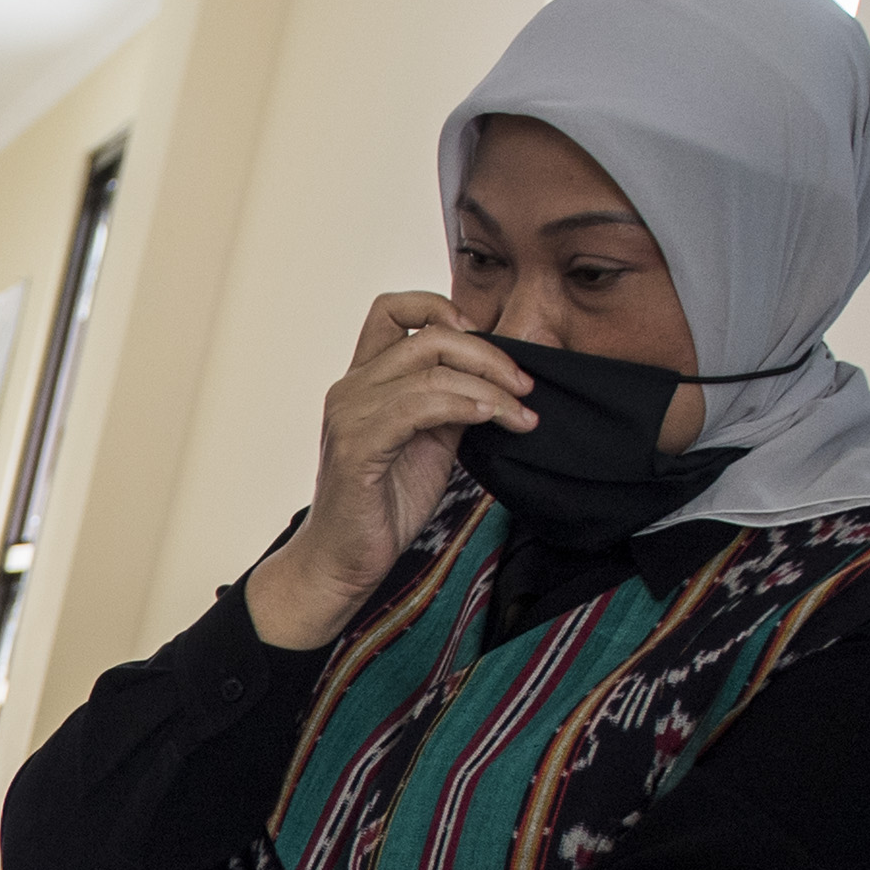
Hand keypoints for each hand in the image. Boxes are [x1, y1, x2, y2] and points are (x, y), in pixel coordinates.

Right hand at [240, 292, 531, 650]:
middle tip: (525, 384)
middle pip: (428, 334)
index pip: (394, 309)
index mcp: (363, 379)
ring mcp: (350, 413)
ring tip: (520, 413)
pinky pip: (421, 406)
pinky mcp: (357, 444)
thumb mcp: (429, 443)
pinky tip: (493, 421)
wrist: (345, 562)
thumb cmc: (384, 506)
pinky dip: (467, 406)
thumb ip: (450, 404)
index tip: (484, 338)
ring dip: (489, 386)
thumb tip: (494, 378)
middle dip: (488, 354)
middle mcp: (351, 387)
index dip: (441, 307)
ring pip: (431, 369)